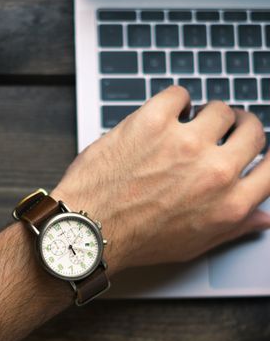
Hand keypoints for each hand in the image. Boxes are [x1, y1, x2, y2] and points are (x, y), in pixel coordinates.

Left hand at [51, 86, 269, 273]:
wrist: (88, 229)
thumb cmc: (135, 240)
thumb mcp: (191, 246)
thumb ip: (231, 228)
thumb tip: (261, 217)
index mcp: (228, 204)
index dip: (266, 155)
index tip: (256, 148)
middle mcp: (213, 171)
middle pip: (251, 131)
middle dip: (240, 127)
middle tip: (222, 128)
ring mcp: (184, 143)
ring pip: (218, 109)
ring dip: (205, 114)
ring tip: (186, 124)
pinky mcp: (152, 122)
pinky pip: (179, 94)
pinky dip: (174, 101)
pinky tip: (164, 115)